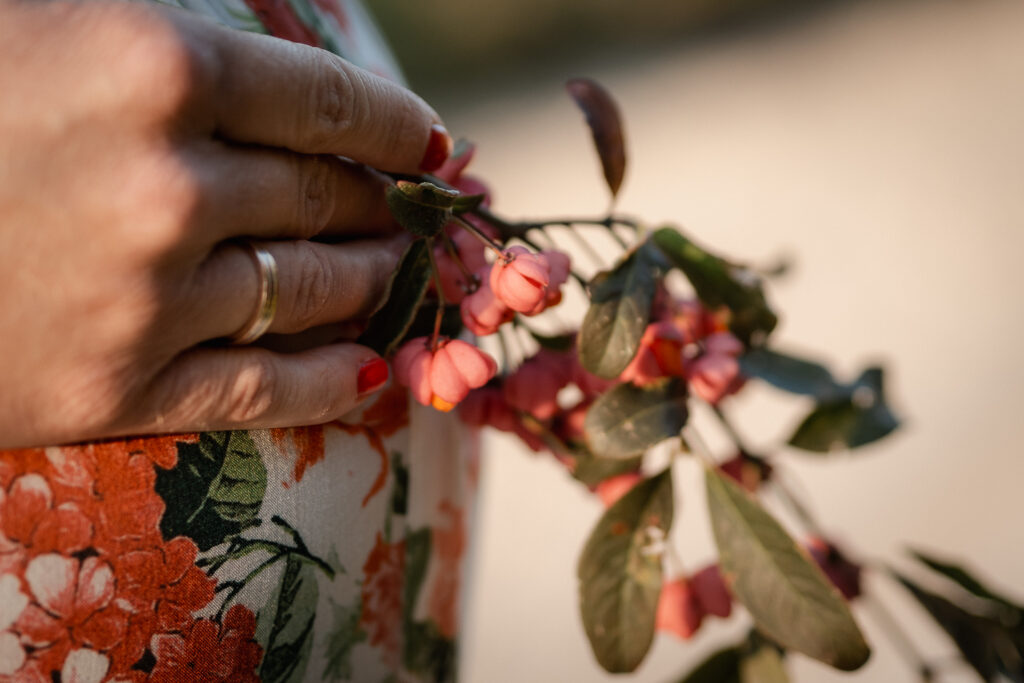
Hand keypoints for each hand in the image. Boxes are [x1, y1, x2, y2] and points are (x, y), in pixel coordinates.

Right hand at [0, 0, 450, 447]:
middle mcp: (167, 183)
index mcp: (148, 62)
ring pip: (316, 289)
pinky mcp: (115, 390)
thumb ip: (156, 40)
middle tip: (413, 208)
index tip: (427, 140)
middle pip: (331, 196)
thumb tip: (262, 72)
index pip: (329, 96)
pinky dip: (334, 380)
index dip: (393, 121)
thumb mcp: (35, 26)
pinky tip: (372, 371)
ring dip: (372, 277)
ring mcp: (147, 297)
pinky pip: (267, 389)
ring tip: (395, 269)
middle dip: (386, 201)